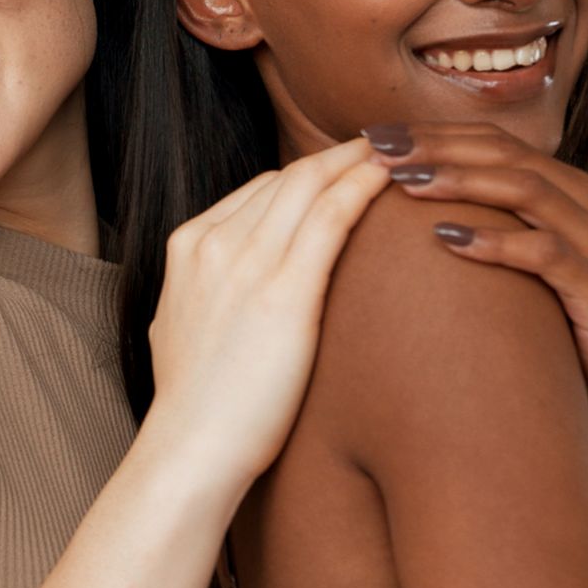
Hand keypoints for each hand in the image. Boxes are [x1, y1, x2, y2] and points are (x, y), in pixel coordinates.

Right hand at [142, 138, 391, 491]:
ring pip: (309, 185)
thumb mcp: (186, 327)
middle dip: (337, 155)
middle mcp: (212, 242)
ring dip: (357, 159)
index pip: (258, 191)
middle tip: (385, 142)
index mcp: (187, 247)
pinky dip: (362, 186)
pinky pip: (330, 217)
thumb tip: (240, 292)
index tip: (343, 171)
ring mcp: (244, 261)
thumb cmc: (198, 404)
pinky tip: (391, 177)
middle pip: (286, 177)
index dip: (307, 176)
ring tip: (401, 149)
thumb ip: (211, 292)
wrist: (191, 446)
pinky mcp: (284, 289)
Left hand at [363, 121, 587, 439]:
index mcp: (568, 190)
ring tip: (404, 182)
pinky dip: (494, 241)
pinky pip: (545, 254)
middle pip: (506, 154)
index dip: (433, 133)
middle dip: (436, 147)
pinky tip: (446, 238)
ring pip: (526, 191)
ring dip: (460, 181)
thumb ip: (485, 225)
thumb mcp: (521, 262)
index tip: (374, 136)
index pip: (496, 141)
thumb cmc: (562, 320)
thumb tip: (402, 207)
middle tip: (377, 149)